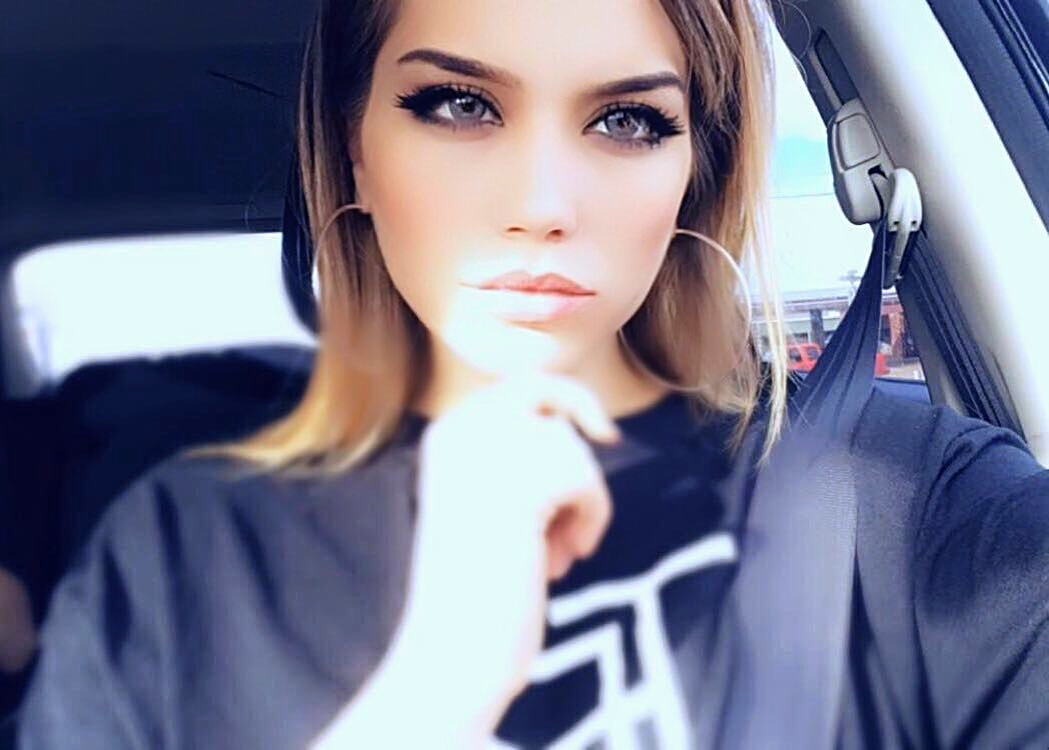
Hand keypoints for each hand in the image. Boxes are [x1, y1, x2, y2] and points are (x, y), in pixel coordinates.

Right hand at [394, 374, 620, 731]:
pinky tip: (561, 559)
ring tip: (552, 553)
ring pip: (571, 449)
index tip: (601, 432)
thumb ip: (519, 456)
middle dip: (576, 450)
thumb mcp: (490, 500)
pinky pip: (586, 482)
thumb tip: (576, 420)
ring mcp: (487, 457)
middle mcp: (460, 434)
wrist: (454, 651)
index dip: (566, 400)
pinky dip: (589, 521)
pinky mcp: (520, 487)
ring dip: (579, 503)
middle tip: (589, 496)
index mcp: (445, 436)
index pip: (520, 385)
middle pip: (549, 399)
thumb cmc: (477, 585)